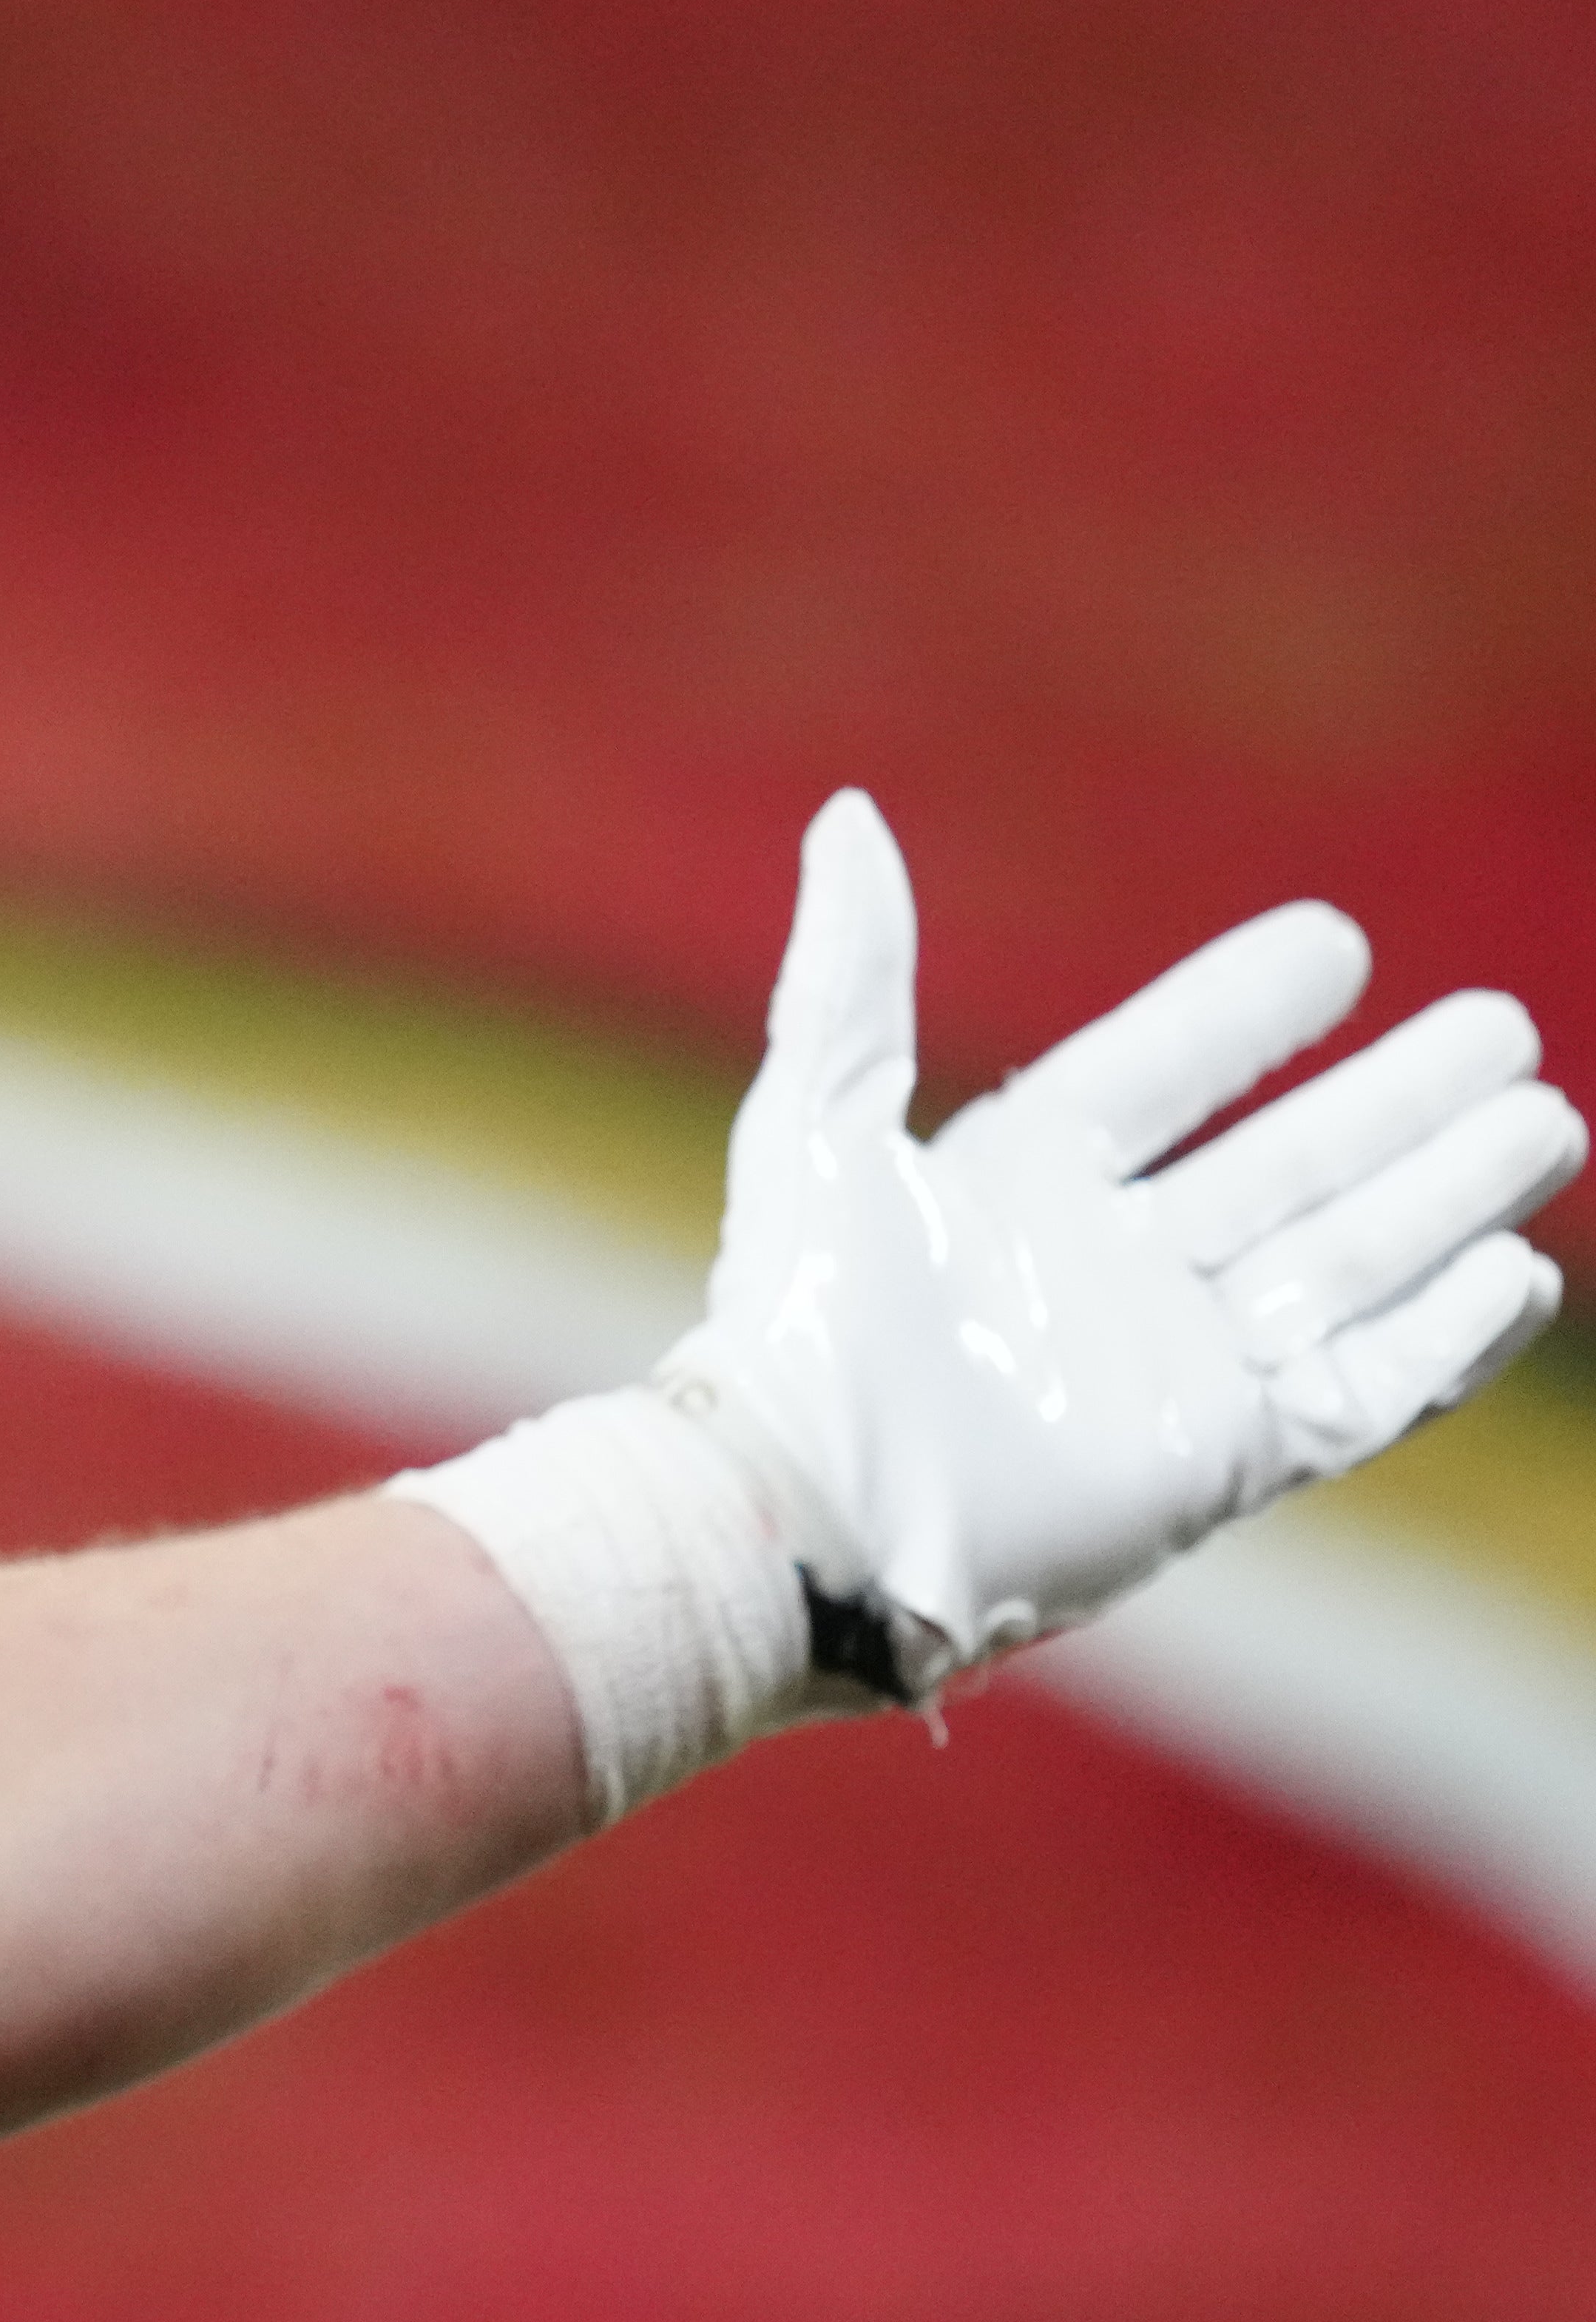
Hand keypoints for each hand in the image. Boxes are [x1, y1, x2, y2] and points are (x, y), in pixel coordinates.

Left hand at [670, 794, 1580, 1698]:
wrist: (810, 1507)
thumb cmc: (800, 1323)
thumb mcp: (816, 1125)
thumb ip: (849, 974)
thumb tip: (848, 815)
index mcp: (1017, 1187)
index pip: (1160, 1076)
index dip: (1243, 1013)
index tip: (1335, 944)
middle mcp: (1110, 1271)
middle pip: (1289, 1167)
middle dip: (1397, 1105)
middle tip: (1500, 1031)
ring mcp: (1176, 1369)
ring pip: (1349, 1264)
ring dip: (1447, 1195)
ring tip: (1543, 1121)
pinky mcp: (1224, 1460)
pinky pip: (1365, 1389)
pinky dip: (1444, 1337)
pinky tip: (1514, 1272)